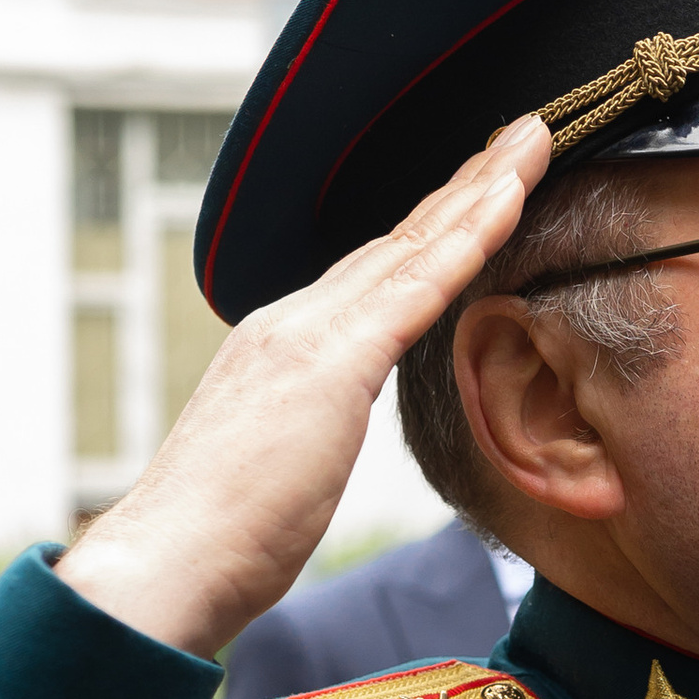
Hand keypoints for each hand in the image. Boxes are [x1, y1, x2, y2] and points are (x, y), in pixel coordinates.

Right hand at [59, 116, 552, 660]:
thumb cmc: (216, 544)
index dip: (429, 230)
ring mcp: (308, 333)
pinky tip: (509, 197)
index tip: (479, 192)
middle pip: (398, 241)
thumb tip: (311, 452)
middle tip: (522, 135)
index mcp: (279, 347)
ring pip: (415, 243)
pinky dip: (469, 235)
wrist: (165, 564)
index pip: (372, 275)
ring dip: (481, 187)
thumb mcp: (277, 474)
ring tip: (533, 139)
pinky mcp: (331, 361)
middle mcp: (292, 322)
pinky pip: (418, 284)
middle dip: (464, 186)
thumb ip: (303, 442)